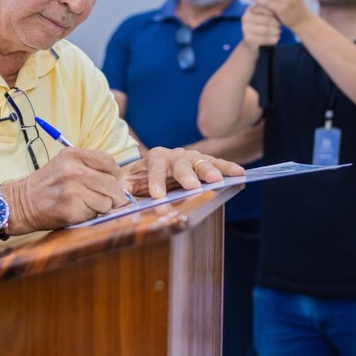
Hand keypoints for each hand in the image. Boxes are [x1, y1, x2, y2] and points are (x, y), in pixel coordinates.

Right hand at [9, 147, 132, 230]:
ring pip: (107, 202)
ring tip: (86, 204)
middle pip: (112, 184)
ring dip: (102, 207)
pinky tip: (77, 211)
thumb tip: (121, 182)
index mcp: (73, 155)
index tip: (112, 182)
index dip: (115, 175)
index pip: (109, 162)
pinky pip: (95, 214)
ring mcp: (72, 191)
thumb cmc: (47, 184)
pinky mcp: (71, 210)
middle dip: (115, 195)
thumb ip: (90, 167)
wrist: (21, 203)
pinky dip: (90, 216)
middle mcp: (73, 171)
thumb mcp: (65, 164)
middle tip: (108, 200)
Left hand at [123, 147, 244, 198]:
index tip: (157, 196)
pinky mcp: (203, 164)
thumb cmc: (138, 178)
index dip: (156, 180)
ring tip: (218, 179)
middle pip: (181, 163)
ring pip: (200, 162)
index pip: (154, 166)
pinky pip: (217, 165)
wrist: (148, 169)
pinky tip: (239, 173)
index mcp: (153, 158)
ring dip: (209, 171)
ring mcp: (190, 158)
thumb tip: (115, 200)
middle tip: (192, 186)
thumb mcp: (125, 183)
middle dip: (186, 175)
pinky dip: (228, 168)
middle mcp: (174, 155)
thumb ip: (122, 190)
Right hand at [241, 5, 281, 50]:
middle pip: (267, 20)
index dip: (276, 14)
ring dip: (276, 31)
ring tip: (279, 31)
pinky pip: (265, 39)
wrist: (252, 41)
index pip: (266, 9)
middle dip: (277, 24)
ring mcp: (246, 29)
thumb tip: (282, 10)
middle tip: (280, 26)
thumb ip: (271, 11)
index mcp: (250, 9)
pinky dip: (274, 39)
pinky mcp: (248, 39)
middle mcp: (245, 18)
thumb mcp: (265, 15)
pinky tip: (276, 38)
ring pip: (266, 30)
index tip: (281, 17)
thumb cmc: (261, 25)